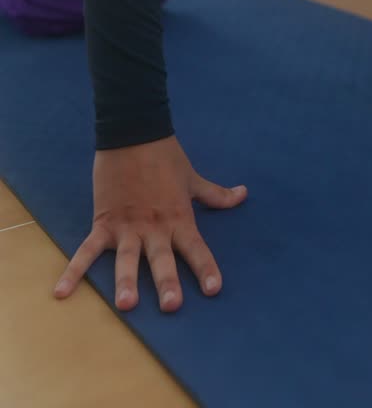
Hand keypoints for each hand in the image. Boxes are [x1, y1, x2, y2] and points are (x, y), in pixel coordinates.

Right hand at [52, 135, 247, 312]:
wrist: (132, 132)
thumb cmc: (165, 156)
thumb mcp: (192, 177)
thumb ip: (215, 194)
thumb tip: (243, 194)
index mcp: (178, 217)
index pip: (196, 248)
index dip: (205, 268)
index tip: (214, 289)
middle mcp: (155, 227)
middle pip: (162, 259)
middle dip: (167, 282)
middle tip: (172, 305)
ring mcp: (128, 226)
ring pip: (128, 258)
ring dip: (126, 280)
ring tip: (126, 304)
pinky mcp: (104, 222)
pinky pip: (88, 250)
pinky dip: (74, 270)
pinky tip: (62, 291)